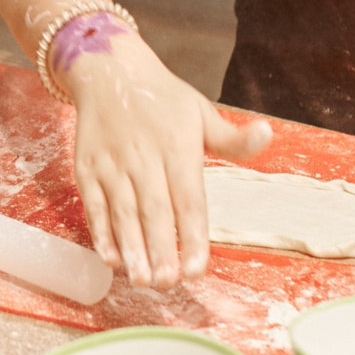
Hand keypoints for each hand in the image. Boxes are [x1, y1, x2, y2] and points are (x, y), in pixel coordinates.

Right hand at [64, 36, 270, 288]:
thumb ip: (232, 138)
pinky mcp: (87, 168)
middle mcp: (144, 156)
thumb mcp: (201, 112)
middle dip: (160, 249)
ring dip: (131, 248)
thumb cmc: (163, 99)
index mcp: (177, 145)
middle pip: (154, 210)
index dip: (191, 234)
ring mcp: (112, 163)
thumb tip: (267, 134)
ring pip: (122, 211)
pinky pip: (94, 205)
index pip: (188, 198)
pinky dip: (101, 232)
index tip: (195, 269)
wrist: (109, 71)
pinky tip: (111, 258)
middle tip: (167, 284)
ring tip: (141, 280)